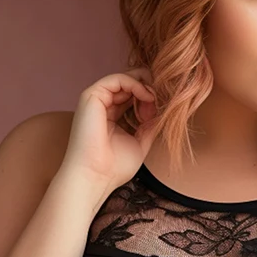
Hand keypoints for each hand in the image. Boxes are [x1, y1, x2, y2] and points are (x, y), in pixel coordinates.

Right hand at [60, 66, 160, 190]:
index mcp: (111, 116)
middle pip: (130, 84)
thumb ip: (150, 125)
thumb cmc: (114, 167)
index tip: (163, 111)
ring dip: (146, 87)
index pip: (133, 96)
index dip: (151, 98)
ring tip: (155, 101)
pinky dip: (136, 84)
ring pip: (126, 78)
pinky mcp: (91, 96)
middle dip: (150, 89)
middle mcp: (102, 105)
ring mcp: (96, 100)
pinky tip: (147, 96)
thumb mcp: (140, 142)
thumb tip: (164, 111)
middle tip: (163, 100)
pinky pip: (118, 79)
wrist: (95, 177)